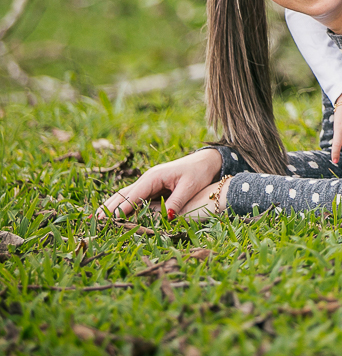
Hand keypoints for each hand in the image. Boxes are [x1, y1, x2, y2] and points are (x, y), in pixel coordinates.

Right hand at [96, 148, 221, 220]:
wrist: (207, 160)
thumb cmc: (199, 172)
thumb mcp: (190, 187)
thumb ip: (176, 201)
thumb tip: (167, 217)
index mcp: (154, 177)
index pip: (132, 195)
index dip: (120, 208)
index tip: (107, 220)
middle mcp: (148, 178)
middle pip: (123, 194)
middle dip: (109, 207)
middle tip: (94, 222)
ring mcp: (149, 181)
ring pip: (125, 194)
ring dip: (111, 205)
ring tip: (96, 219)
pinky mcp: (152, 186)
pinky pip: (133, 196)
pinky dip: (121, 204)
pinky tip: (114, 213)